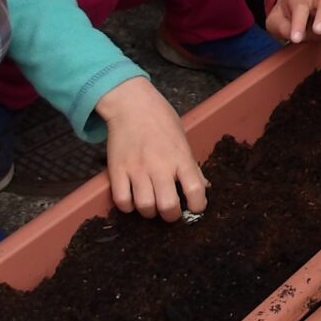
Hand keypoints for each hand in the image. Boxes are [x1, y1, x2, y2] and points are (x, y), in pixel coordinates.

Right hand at [96, 77, 207, 220]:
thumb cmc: (161, 119)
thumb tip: (203, 187)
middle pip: (168, 206)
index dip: (198, 206)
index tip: (195, 208)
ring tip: (151, 205)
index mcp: (181, 158)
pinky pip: (121, 200)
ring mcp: (137, 169)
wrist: (131, 104)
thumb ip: (191, 165)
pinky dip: (128, 206)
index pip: (195, 190)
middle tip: (171, 211)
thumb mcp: (183, 140)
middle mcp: (160, 166)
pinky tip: (132, 200)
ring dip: (150, 212)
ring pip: (145, 206)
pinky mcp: (117, 170)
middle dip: (171, 215)